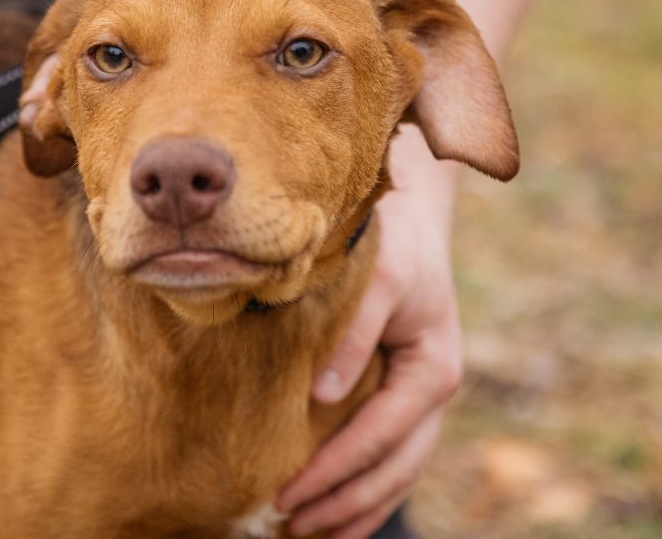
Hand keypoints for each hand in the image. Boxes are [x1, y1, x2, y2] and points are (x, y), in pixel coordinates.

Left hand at [277, 159, 462, 537]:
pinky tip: (338, 508)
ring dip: (359, 508)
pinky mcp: (405, 390)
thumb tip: (322, 397)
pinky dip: (369, 486)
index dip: (335, 470)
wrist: (411, 216)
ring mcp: (423, 394)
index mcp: (432, 368)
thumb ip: (353, 336)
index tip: (289, 494)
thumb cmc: (392, 241)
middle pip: (394, 468)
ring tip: (314, 535)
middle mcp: (433, 389)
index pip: (379, 436)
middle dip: (345, 503)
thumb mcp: (378, 278)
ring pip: (399, 470)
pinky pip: (393, 452)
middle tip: (291, 525)